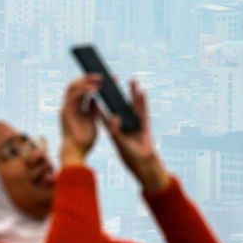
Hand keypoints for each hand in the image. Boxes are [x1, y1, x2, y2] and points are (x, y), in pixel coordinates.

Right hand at [59, 75, 101, 165]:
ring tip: (100, 79)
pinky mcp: (66, 112)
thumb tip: (97, 99)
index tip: (106, 80)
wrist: (76, 152)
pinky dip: (84, 90)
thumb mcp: (92, 121)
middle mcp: (69, 105)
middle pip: (76, 85)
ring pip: (73, 87)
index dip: (92, 82)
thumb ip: (93, 110)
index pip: (82, 90)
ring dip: (86, 81)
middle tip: (103, 76)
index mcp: (75, 108)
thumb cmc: (84, 141)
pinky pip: (74, 96)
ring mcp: (66, 108)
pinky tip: (94, 88)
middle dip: (88, 78)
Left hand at [102, 79, 169, 193]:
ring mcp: (135, 122)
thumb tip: (110, 116)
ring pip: (133, 104)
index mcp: (114, 127)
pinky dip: (143, 102)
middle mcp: (124, 122)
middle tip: (115, 80)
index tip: (98, 88)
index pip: (106, 111)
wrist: (143, 163)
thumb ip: (114, 129)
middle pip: (120, 104)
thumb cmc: (129, 155)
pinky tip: (142, 92)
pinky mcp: (144, 124)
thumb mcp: (119, 141)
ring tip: (131, 80)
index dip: (102, 100)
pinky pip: (143, 110)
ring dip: (132, 93)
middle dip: (118, 92)